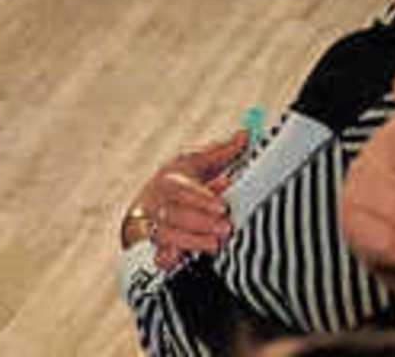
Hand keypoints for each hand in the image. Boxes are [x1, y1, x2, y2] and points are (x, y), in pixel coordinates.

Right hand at [125, 130, 249, 264]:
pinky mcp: (157, 247)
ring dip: (191, 240)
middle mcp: (158, 204)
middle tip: (225, 226)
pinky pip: (158, 255)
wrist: (149, 206)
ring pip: (166, 235)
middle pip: (173, 213)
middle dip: (200, 221)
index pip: (179, 188)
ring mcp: (155, 226)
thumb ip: (220, 152)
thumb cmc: (177, 183)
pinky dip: (166, 258)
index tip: (221, 204)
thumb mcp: (195, 164)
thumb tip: (245, 135)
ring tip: (215, 243)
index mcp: (168, 181)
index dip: (199, 197)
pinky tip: (178, 259)